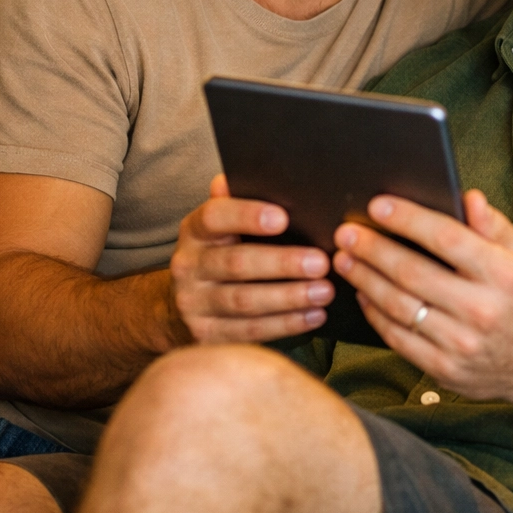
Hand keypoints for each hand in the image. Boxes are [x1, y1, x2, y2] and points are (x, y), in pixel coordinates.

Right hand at [170, 174, 333, 343]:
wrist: (187, 302)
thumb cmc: (223, 250)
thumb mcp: (224, 224)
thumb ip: (238, 201)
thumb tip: (248, 176)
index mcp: (195, 229)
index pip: (216, 216)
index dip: (248, 215)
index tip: (283, 217)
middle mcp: (188, 265)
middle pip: (237, 263)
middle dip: (283, 263)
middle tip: (321, 262)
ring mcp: (193, 304)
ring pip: (245, 301)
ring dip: (290, 297)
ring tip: (325, 291)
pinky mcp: (205, 336)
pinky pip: (249, 332)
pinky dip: (285, 324)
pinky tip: (313, 315)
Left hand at [333, 190, 512, 404]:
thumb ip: (494, 225)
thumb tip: (468, 197)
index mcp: (504, 275)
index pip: (447, 238)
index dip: (408, 219)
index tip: (377, 205)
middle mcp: (483, 311)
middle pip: (413, 273)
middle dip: (373, 249)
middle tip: (346, 232)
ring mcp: (462, 345)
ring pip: (399, 306)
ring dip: (365, 279)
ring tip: (344, 259)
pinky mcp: (445, 371)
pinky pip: (399, 339)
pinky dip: (375, 314)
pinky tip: (363, 293)